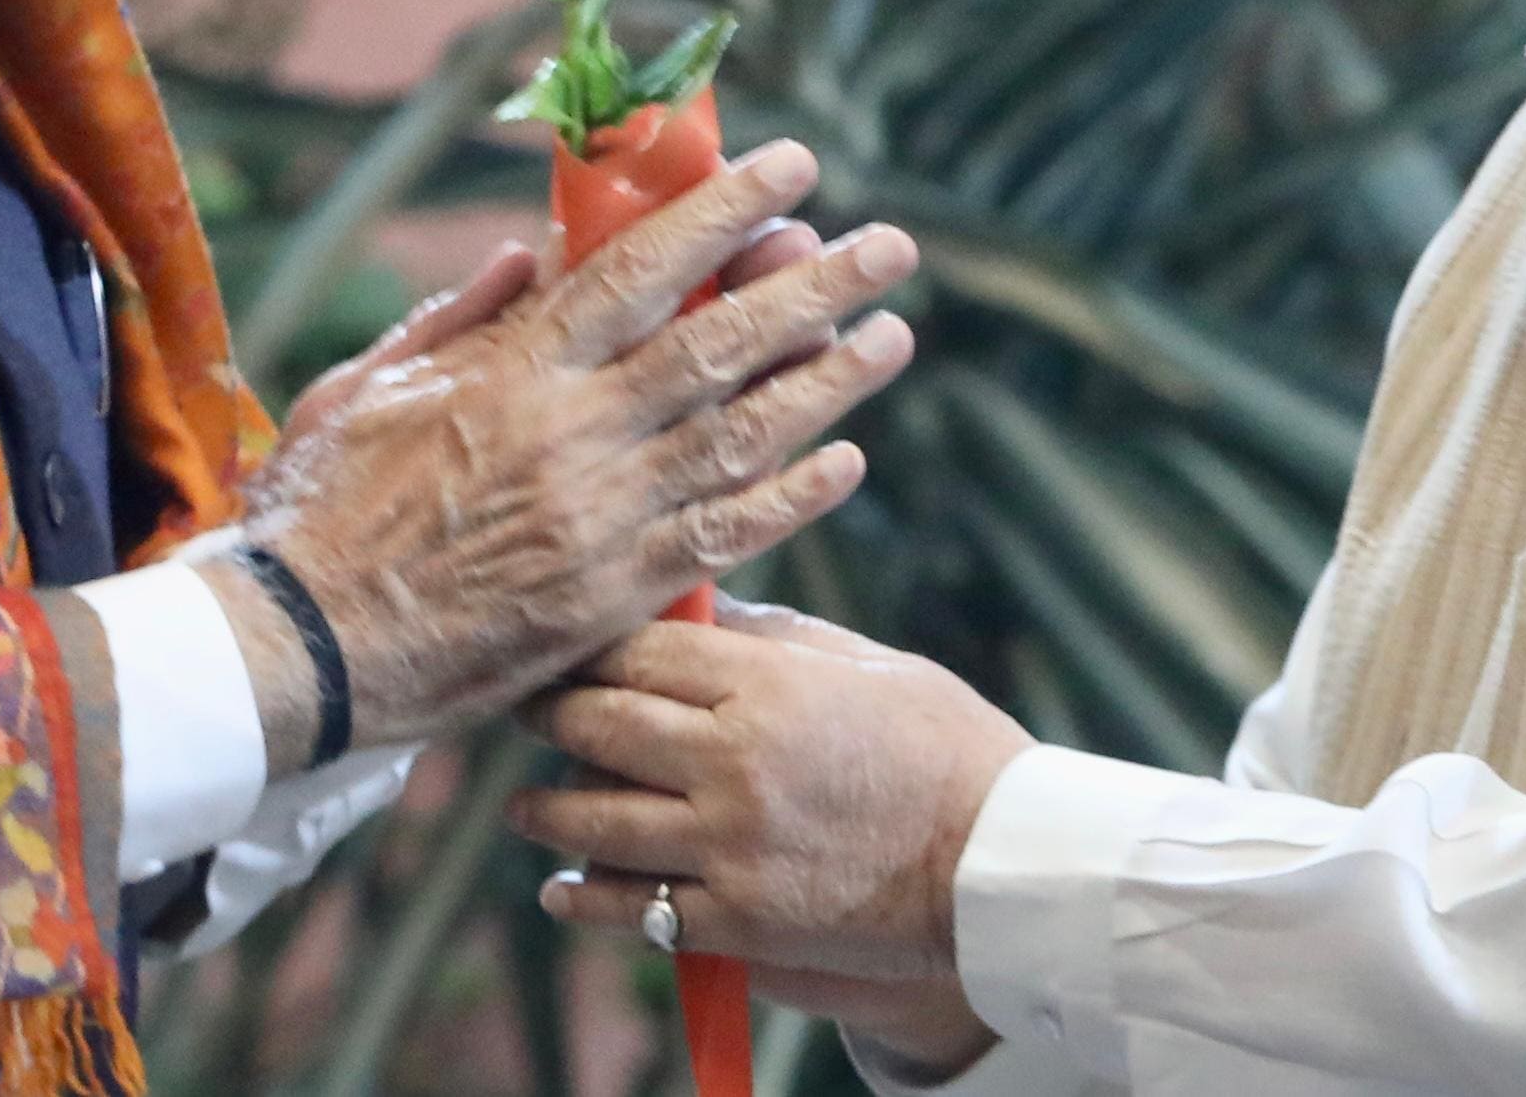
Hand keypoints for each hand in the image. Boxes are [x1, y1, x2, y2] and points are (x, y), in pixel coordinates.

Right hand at [225, 145, 912, 758]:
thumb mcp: (372, 384)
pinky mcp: (612, 598)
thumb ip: (463, 316)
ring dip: (828, 382)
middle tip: (893, 244)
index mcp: (515, 370)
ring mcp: (601, 521)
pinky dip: (791, 496)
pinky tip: (844, 459)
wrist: (302, 652)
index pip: (641, 269)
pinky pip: (725, 537)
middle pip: (720, 344)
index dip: (725, 213)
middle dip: (815, 286)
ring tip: (892, 335)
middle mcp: (573, 436)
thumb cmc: (321, 508)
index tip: (792, 169)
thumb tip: (537, 251)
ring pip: (743, 436)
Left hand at [508, 598, 1031, 1065]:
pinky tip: (561, 891)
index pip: (636, 650)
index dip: (583, 644)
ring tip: (526, 807)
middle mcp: (733, 761)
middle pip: (597, 726)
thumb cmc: (946, 747)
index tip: (556, 641)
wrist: (1003, 865)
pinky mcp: (738, 922)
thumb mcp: (864, 664)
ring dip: (546, 812)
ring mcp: (729, 847)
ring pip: (595, 821)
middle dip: (547, 714)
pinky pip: (632, 909)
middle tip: (522, 709)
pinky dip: (584, 900)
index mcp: (766, 684)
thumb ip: (771, 634)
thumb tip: (696, 604)